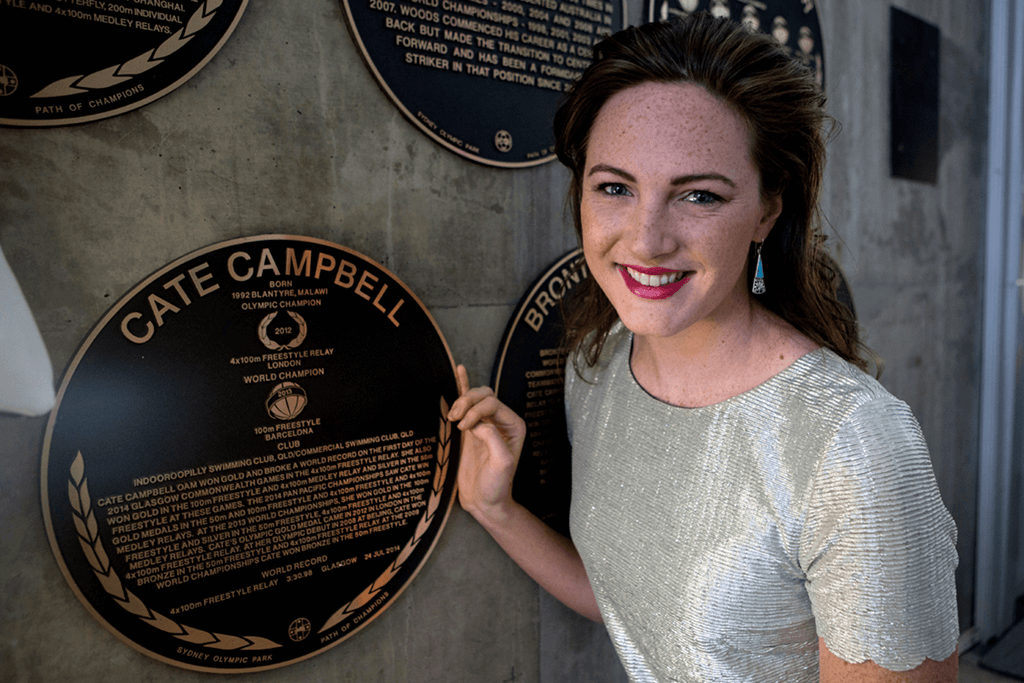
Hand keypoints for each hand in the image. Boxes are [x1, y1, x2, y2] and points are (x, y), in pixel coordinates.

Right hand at [448, 365, 526, 522]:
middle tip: (455, 420)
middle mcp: (501, 421)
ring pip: (474, 397)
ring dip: (461, 400)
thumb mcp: (501, 464)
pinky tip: (459, 370)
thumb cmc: (497, 485)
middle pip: (484, 396)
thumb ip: (493, 439)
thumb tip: (478, 425)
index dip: (476, 411)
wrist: (484, 501)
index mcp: (513, 425)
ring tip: (452, 416)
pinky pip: (467, 402)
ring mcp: (485, 423)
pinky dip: (462, 385)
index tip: (464, 429)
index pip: (492, 404)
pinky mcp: (470, 428)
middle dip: (467, 403)